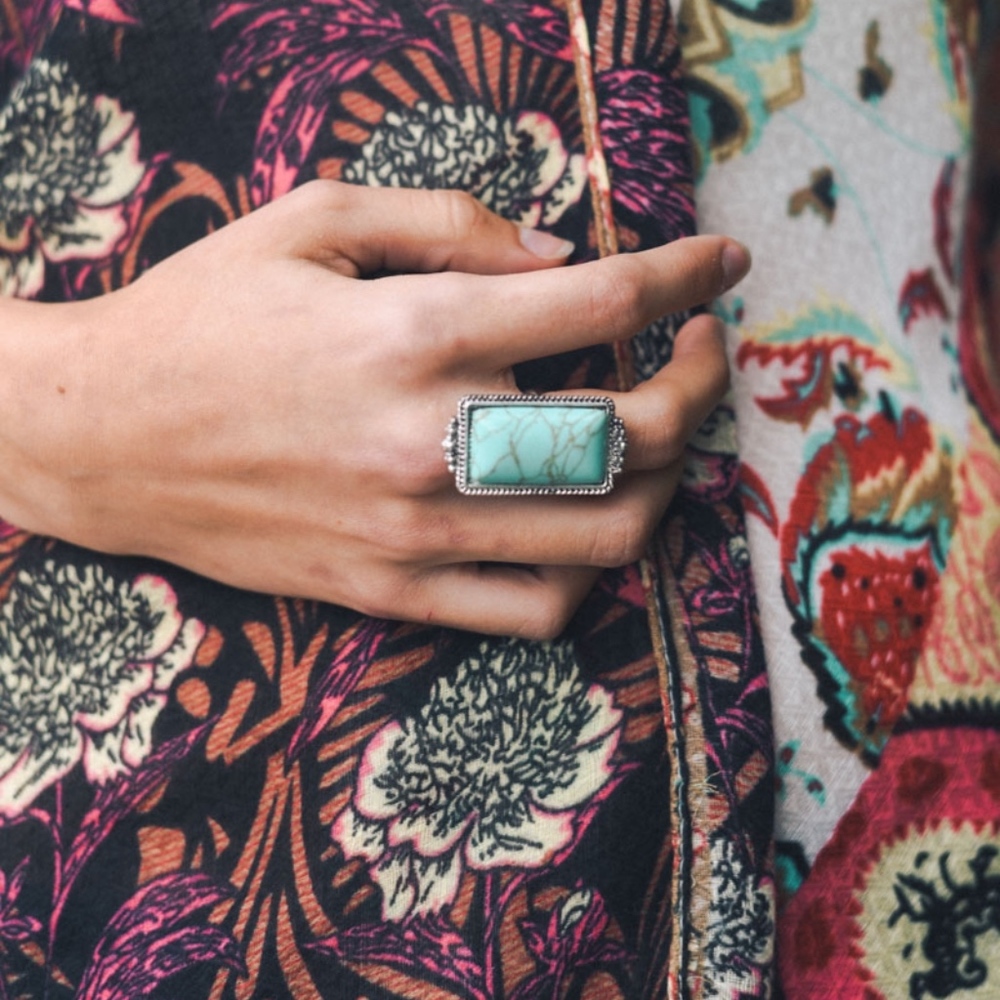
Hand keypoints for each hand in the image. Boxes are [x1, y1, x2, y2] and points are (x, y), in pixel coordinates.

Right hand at [0, 181, 747, 636]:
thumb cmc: (202, 316)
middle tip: (698, 352)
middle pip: (632, 430)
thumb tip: (560, 254)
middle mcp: (429, 440)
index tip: (721, 263)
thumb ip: (449, 222)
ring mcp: (416, 532)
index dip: (686, 275)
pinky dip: (589, 572)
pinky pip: (535, 609)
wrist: (102, 436)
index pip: (602, 301)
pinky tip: (580, 524)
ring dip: (667, 482)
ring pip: (608, 531)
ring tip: (658, 442)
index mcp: (414, 332)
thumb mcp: (309, 222)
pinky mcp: (392, 593)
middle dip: (698, 384)